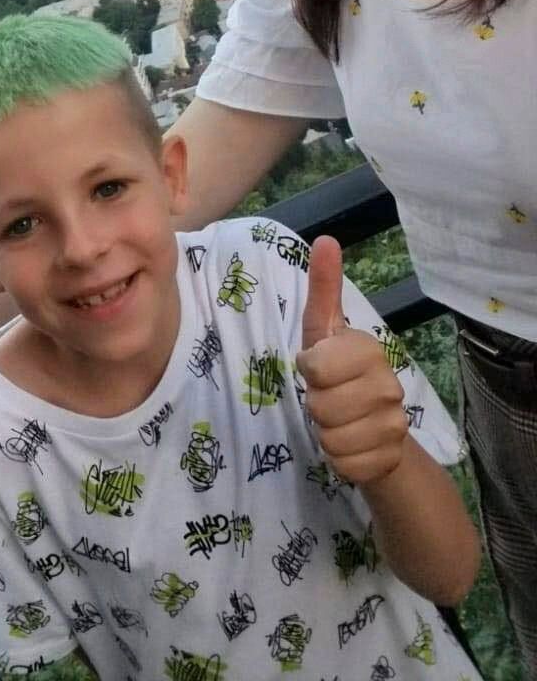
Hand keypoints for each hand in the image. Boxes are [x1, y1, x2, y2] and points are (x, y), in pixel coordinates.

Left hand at [295, 235, 408, 485]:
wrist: (378, 431)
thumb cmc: (341, 373)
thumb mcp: (325, 330)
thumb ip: (324, 288)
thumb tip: (326, 239)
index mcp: (370, 350)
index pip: (314, 367)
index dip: (309, 370)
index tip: (320, 367)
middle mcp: (388, 386)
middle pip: (319, 405)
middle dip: (315, 404)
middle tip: (329, 397)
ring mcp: (393, 425)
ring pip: (329, 437)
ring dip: (325, 432)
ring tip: (341, 420)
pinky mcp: (389, 461)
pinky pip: (343, 464)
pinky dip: (339, 459)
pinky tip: (353, 445)